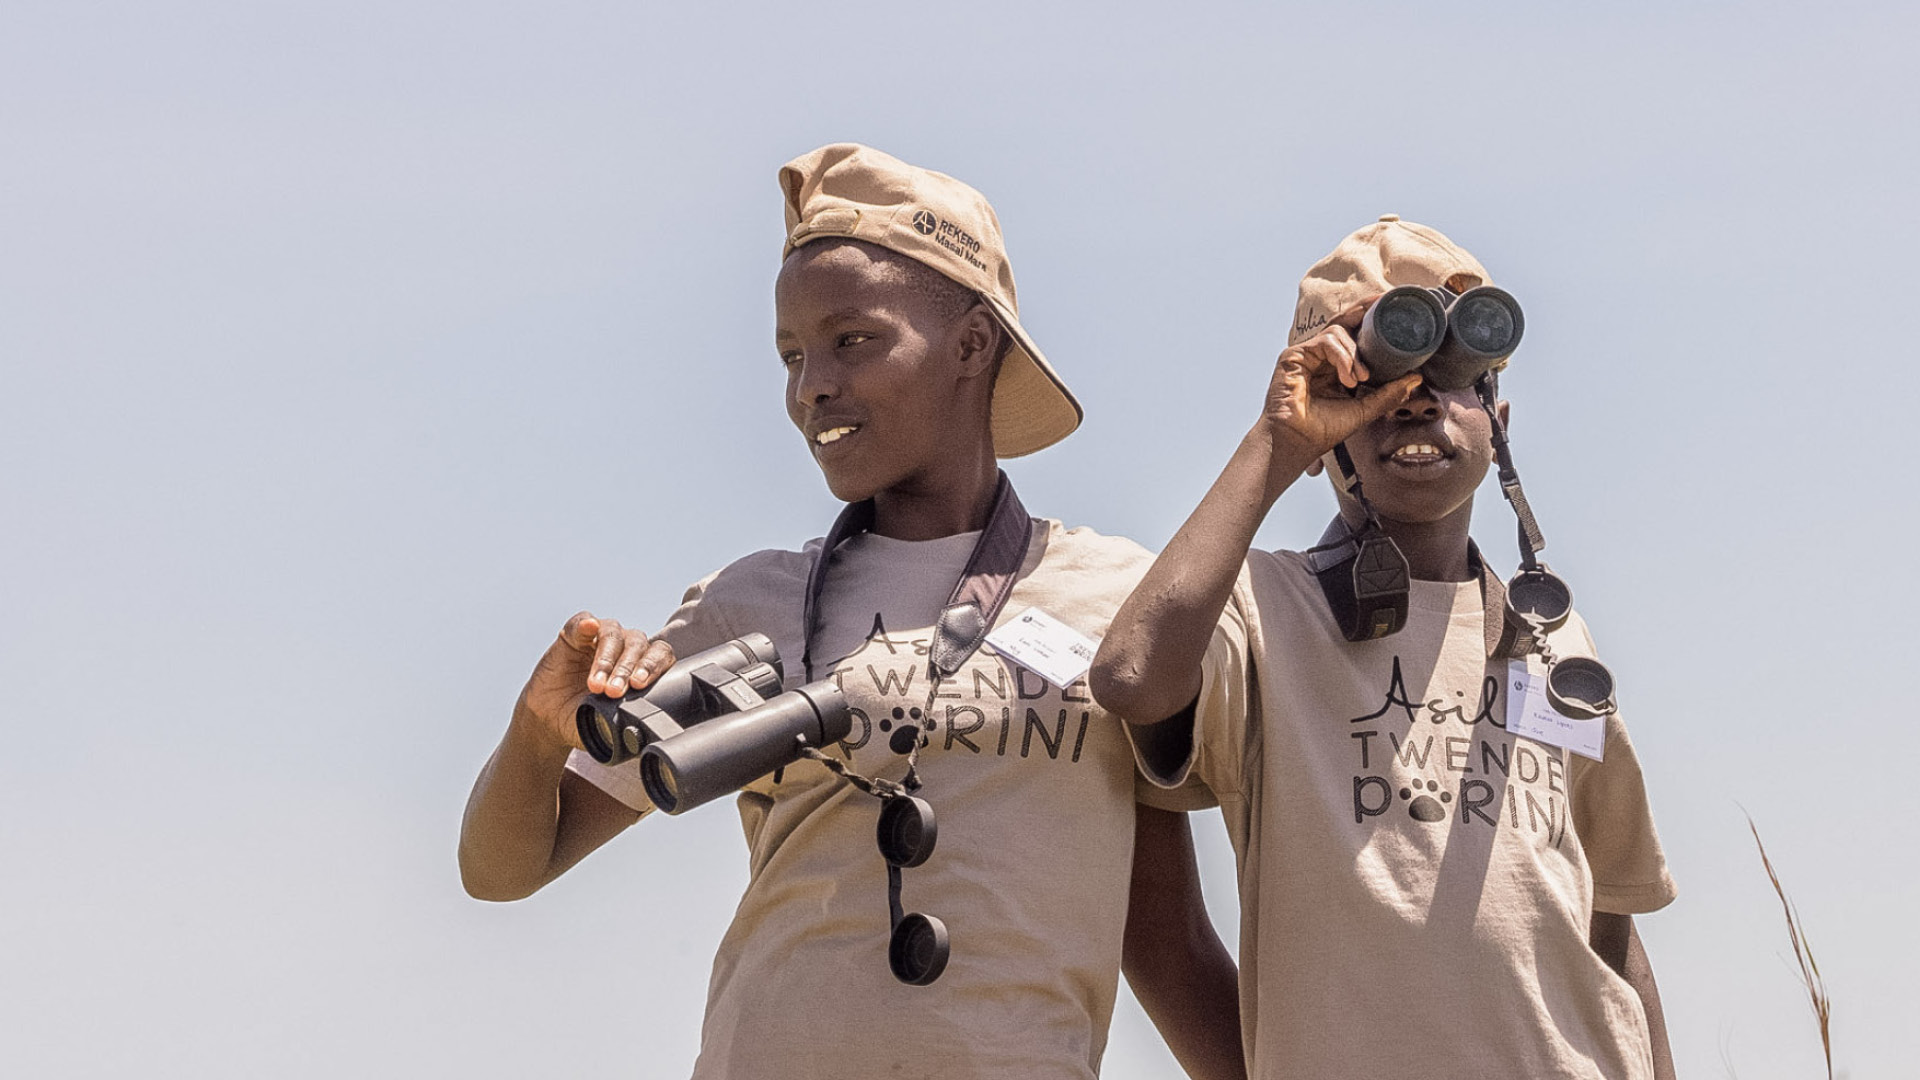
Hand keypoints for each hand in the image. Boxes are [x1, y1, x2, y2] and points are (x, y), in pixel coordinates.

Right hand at [512, 612, 674, 750]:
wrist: (549, 717)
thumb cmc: (585, 718)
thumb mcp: (607, 724)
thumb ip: (624, 721)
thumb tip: (637, 730)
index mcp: (641, 666)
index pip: (659, 656)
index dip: (654, 667)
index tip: (640, 685)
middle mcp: (625, 646)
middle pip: (637, 645)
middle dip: (626, 670)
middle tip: (614, 692)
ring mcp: (600, 637)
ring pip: (613, 635)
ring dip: (606, 659)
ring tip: (596, 686)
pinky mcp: (574, 633)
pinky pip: (582, 621)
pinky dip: (586, 624)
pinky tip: (587, 629)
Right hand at [1262, 297, 1422, 466]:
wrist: (1298, 441)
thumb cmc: (1323, 430)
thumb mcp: (1365, 408)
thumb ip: (1388, 393)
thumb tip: (1416, 377)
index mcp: (1335, 367)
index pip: (1354, 336)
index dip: (1371, 322)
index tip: (1392, 312)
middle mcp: (1320, 357)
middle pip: (1343, 321)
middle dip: (1364, 309)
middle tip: (1383, 302)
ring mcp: (1307, 354)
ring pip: (1338, 331)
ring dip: (1355, 354)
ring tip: (1361, 379)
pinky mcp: (1294, 354)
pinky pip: (1326, 341)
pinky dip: (1342, 357)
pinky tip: (1348, 378)